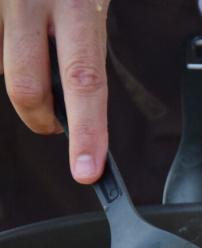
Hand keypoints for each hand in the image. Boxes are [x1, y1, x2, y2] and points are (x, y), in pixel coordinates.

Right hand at [1, 0, 109, 183]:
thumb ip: (82, 37)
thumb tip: (70, 96)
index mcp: (80, 3)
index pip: (85, 79)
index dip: (87, 130)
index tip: (86, 171)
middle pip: (27, 84)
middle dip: (40, 116)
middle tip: (55, 125)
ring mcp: (1, 1)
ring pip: (0, 63)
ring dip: (16, 61)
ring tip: (35, 34)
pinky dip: (2, 44)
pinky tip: (18, 24)